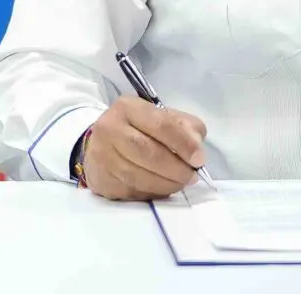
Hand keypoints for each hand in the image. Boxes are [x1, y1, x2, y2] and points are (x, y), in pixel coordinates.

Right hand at [80, 97, 207, 201]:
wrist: (101, 144)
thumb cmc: (138, 130)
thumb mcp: (161, 117)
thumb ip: (184, 126)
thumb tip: (196, 148)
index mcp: (128, 108)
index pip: (160, 124)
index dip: (183, 143)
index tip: (199, 159)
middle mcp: (110, 128)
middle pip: (147, 152)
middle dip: (175, 168)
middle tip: (191, 176)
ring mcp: (102, 155)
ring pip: (138, 175)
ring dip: (165, 184)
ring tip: (179, 183)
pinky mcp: (101, 178)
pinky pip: (130, 191)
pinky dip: (152, 192)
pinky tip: (161, 189)